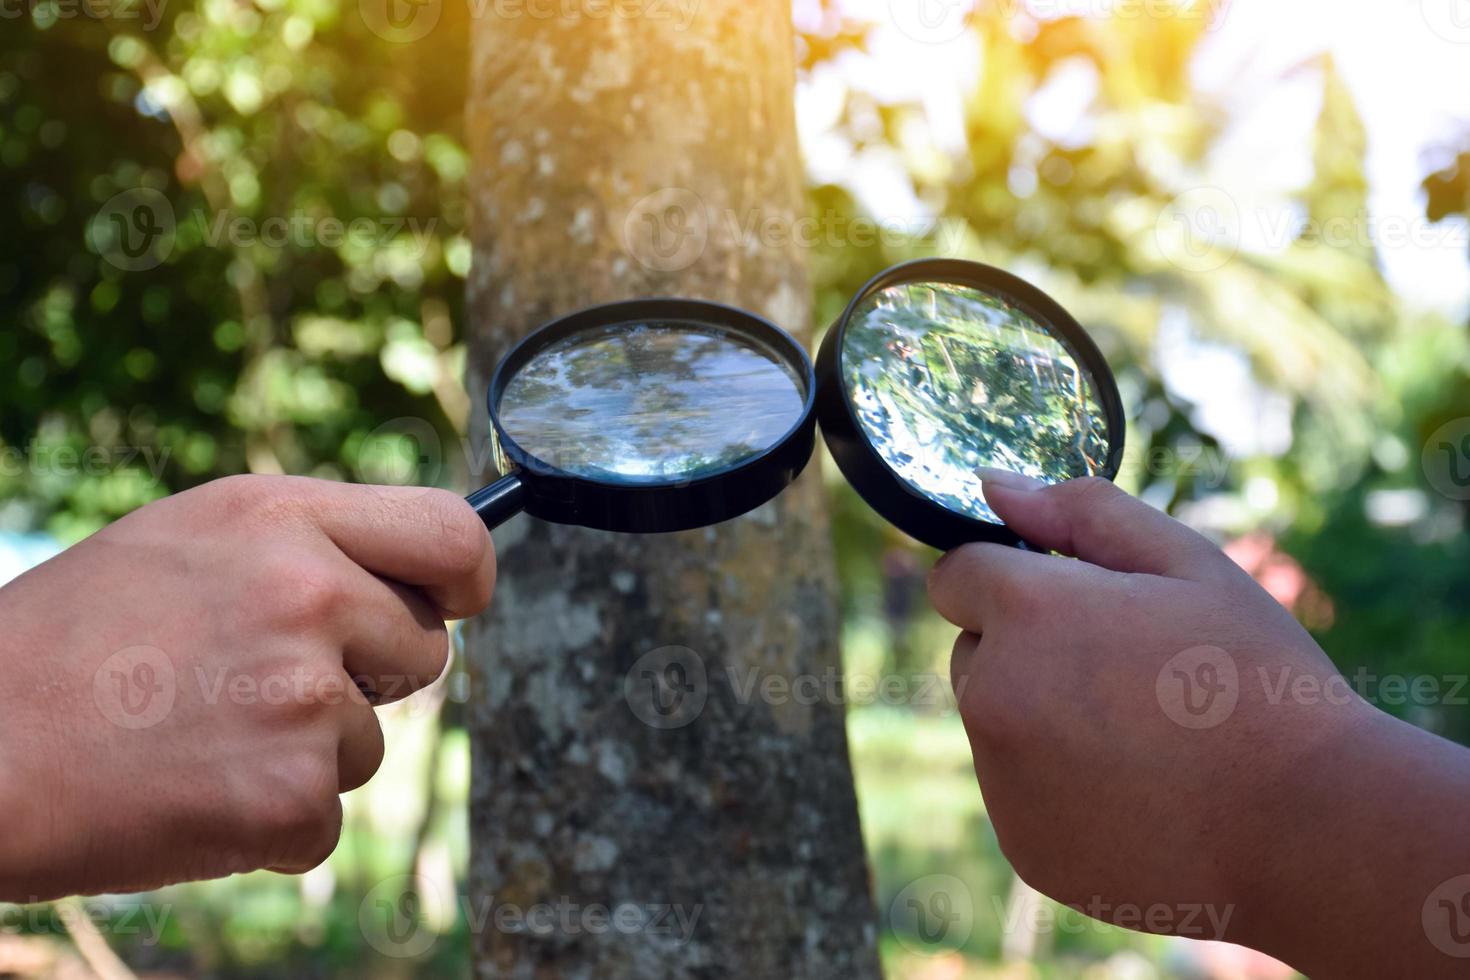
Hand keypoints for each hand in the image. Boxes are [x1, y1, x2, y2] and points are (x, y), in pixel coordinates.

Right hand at [0, 476, 494, 898]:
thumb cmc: (73, 641)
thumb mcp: (192, 540)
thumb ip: (312, 544)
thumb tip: (423, 581)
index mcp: (282, 518)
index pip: (449, 534)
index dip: (467, 577)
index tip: (458, 602)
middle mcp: (308, 595)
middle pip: (424, 649)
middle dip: (363, 673)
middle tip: (255, 681)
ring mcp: (304, 699)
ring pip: (369, 742)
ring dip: (304, 751)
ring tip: (198, 731)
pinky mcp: (288, 798)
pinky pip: (326, 817)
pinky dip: (269, 821)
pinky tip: (191, 788)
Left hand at [929, 472, 1469, 975]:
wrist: (1310, 831)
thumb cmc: (1257, 679)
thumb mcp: (1188, 564)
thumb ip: (1081, 512)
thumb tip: (993, 485)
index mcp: (1027, 612)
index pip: (957, 574)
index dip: (1013, 578)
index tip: (1074, 601)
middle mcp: (992, 695)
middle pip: (973, 650)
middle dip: (1025, 647)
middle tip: (1127, 672)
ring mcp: (1000, 778)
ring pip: (994, 720)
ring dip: (1040, 715)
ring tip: (1144, 736)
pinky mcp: (1019, 842)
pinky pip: (1016, 791)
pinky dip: (1056, 785)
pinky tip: (1138, 793)